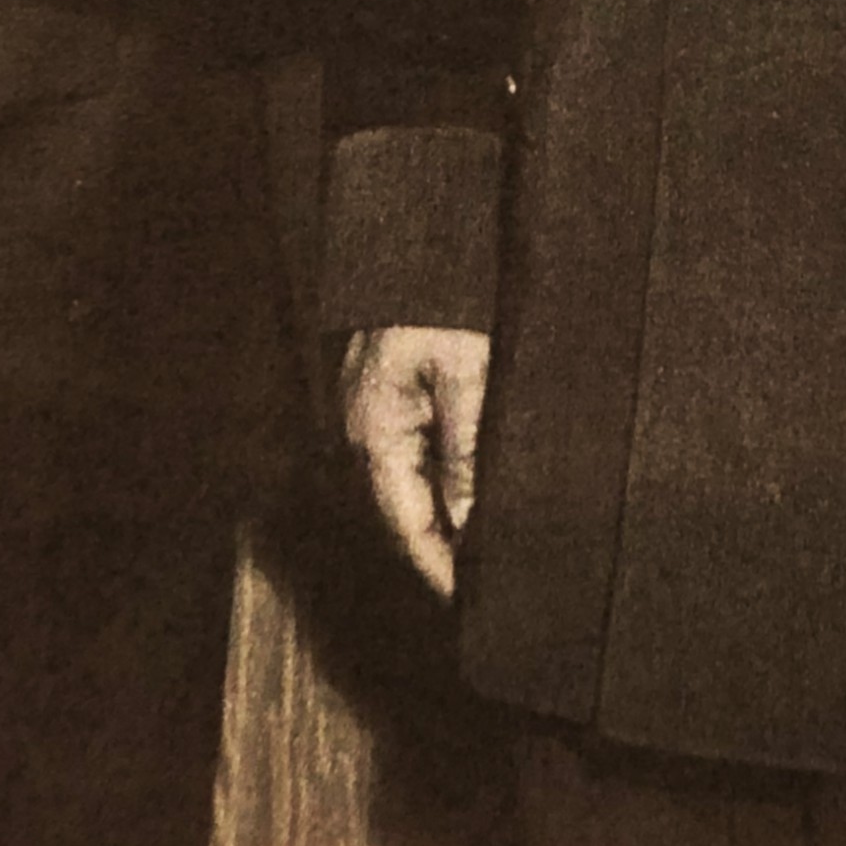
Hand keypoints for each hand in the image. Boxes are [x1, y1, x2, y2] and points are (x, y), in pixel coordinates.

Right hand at [341, 325, 490, 600]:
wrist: (418, 244)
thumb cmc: (443, 303)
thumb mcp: (468, 375)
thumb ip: (465, 451)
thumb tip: (468, 522)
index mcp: (374, 435)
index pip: (406, 526)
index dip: (439, 568)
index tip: (469, 601)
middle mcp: (359, 435)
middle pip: (400, 515)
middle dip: (440, 552)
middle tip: (485, 584)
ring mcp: (366, 418)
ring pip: (403, 491)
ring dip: (437, 520)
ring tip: (480, 554)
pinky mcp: (381, 401)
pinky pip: (405, 460)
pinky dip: (433, 485)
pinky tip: (464, 498)